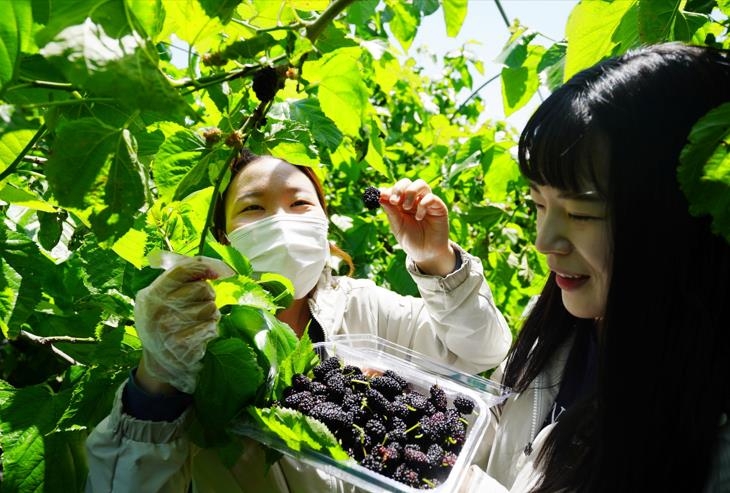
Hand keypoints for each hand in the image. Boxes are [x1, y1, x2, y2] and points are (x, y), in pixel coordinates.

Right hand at [134, 255, 232, 393]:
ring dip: (211, 313)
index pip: (181, 271)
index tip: (214, 272)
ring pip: (211, 307)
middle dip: (208, 294)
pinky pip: (211, 326)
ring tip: (200, 320)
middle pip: (202, 288)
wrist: (159, 361)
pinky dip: (211, 328)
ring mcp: (170, 327)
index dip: (202, 268)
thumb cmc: (163, 322)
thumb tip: (213, 267)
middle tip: (201, 303)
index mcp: (151, 294)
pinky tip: (200, 333)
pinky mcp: (183, 343)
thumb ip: (178, 280)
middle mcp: (158, 309)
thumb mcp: (159, 299)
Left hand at [379, 179, 455, 276]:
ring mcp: (427, 202)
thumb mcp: (397, 226)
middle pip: (407, 182)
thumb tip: (380, 195)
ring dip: (410, 193)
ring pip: (420, 184)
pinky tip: (419, 217)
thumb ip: (390, 211)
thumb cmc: (411, 240)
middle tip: (394, 201)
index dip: (389, 190)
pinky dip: (423, 204)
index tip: (382, 196)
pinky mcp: (438, 207)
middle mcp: (414, 200)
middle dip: (399, 189)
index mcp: (402, 203)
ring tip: (406, 208)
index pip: (395, 188)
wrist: (426, 254)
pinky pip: (432, 197)